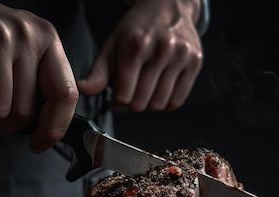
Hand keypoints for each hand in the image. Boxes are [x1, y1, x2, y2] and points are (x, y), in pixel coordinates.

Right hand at [0, 0, 78, 152]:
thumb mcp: (19, 53)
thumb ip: (38, 83)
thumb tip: (50, 130)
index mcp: (46, 38)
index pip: (65, 94)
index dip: (54, 127)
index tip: (40, 144)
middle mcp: (27, 35)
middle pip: (26, 111)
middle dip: (3, 124)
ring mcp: (0, 40)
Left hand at [77, 0, 203, 111]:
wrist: (169, 5)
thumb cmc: (138, 28)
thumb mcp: (113, 44)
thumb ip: (99, 71)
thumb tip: (83, 90)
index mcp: (136, 45)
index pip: (123, 95)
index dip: (116, 104)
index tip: (116, 100)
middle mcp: (161, 49)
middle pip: (141, 102)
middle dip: (132, 105)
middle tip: (130, 96)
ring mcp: (181, 56)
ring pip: (159, 104)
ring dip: (148, 106)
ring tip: (144, 92)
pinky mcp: (195, 62)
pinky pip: (178, 100)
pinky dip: (165, 104)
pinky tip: (158, 92)